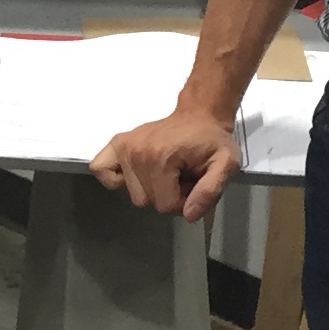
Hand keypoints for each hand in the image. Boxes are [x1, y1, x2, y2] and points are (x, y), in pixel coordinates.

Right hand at [92, 104, 241, 220]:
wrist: (199, 115)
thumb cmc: (212, 140)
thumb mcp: (226, 164)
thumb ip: (211, 191)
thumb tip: (189, 214)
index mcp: (161, 157)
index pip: (166, 205)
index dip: (185, 202)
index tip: (195, 184)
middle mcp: (136, 152)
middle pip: (147, 201)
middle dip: (168, 196)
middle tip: (182, 177)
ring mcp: (123, 147)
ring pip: (132, 194)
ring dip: (151, 189)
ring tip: (168, 173)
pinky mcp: (116, 144)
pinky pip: (102, 171)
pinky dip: (116, 179)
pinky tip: (137, 174)